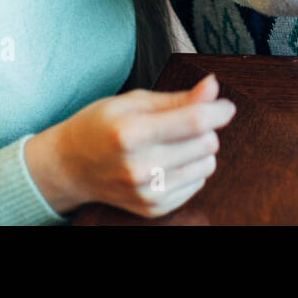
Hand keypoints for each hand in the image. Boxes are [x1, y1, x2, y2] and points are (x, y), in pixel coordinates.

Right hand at [26, 73, 235, 217]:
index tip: (226, 106)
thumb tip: (213, 88)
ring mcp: (146, 192)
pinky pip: (196, 184)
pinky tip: (168, 161)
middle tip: (186, 121)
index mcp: (131, 132)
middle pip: (205, 144)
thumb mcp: (133, 102)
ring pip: (206, 165)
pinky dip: (190, 169)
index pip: (194, 121)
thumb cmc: (100, 126)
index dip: (219, 110)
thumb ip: (177, 98)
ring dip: (200, 150)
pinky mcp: (153, 208)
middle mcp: (139, 167)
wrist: (70, 167)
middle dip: (206, 128)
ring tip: (175, 142)